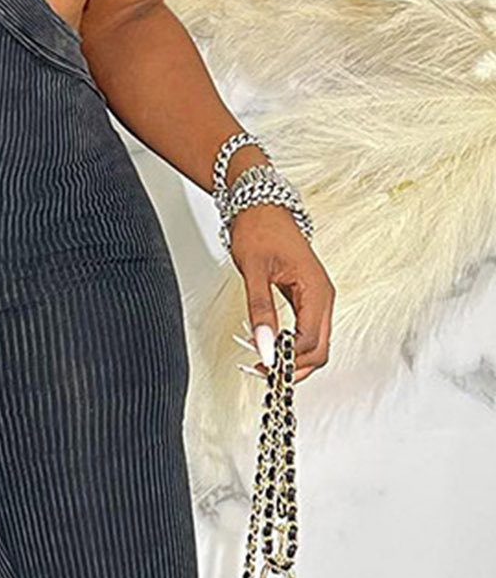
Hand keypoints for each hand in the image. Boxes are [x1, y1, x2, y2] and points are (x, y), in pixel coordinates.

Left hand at [228, 205, 333, 383]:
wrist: (261, 207)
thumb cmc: (260, 229)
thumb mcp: (255, 271)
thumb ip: (260, 310)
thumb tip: (263, 346)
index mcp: (316, 290)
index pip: (310, 341)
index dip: (287, 358)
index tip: (260, 363)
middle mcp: (322, 298)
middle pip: (319, 350)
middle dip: (292, 366)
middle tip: (259, 370)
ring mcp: (316, 300)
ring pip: (314, 345)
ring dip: (291, 360)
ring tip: (259, 362)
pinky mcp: (306, 300)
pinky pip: (305, 333)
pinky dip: (289, 347)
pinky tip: (267, 347)